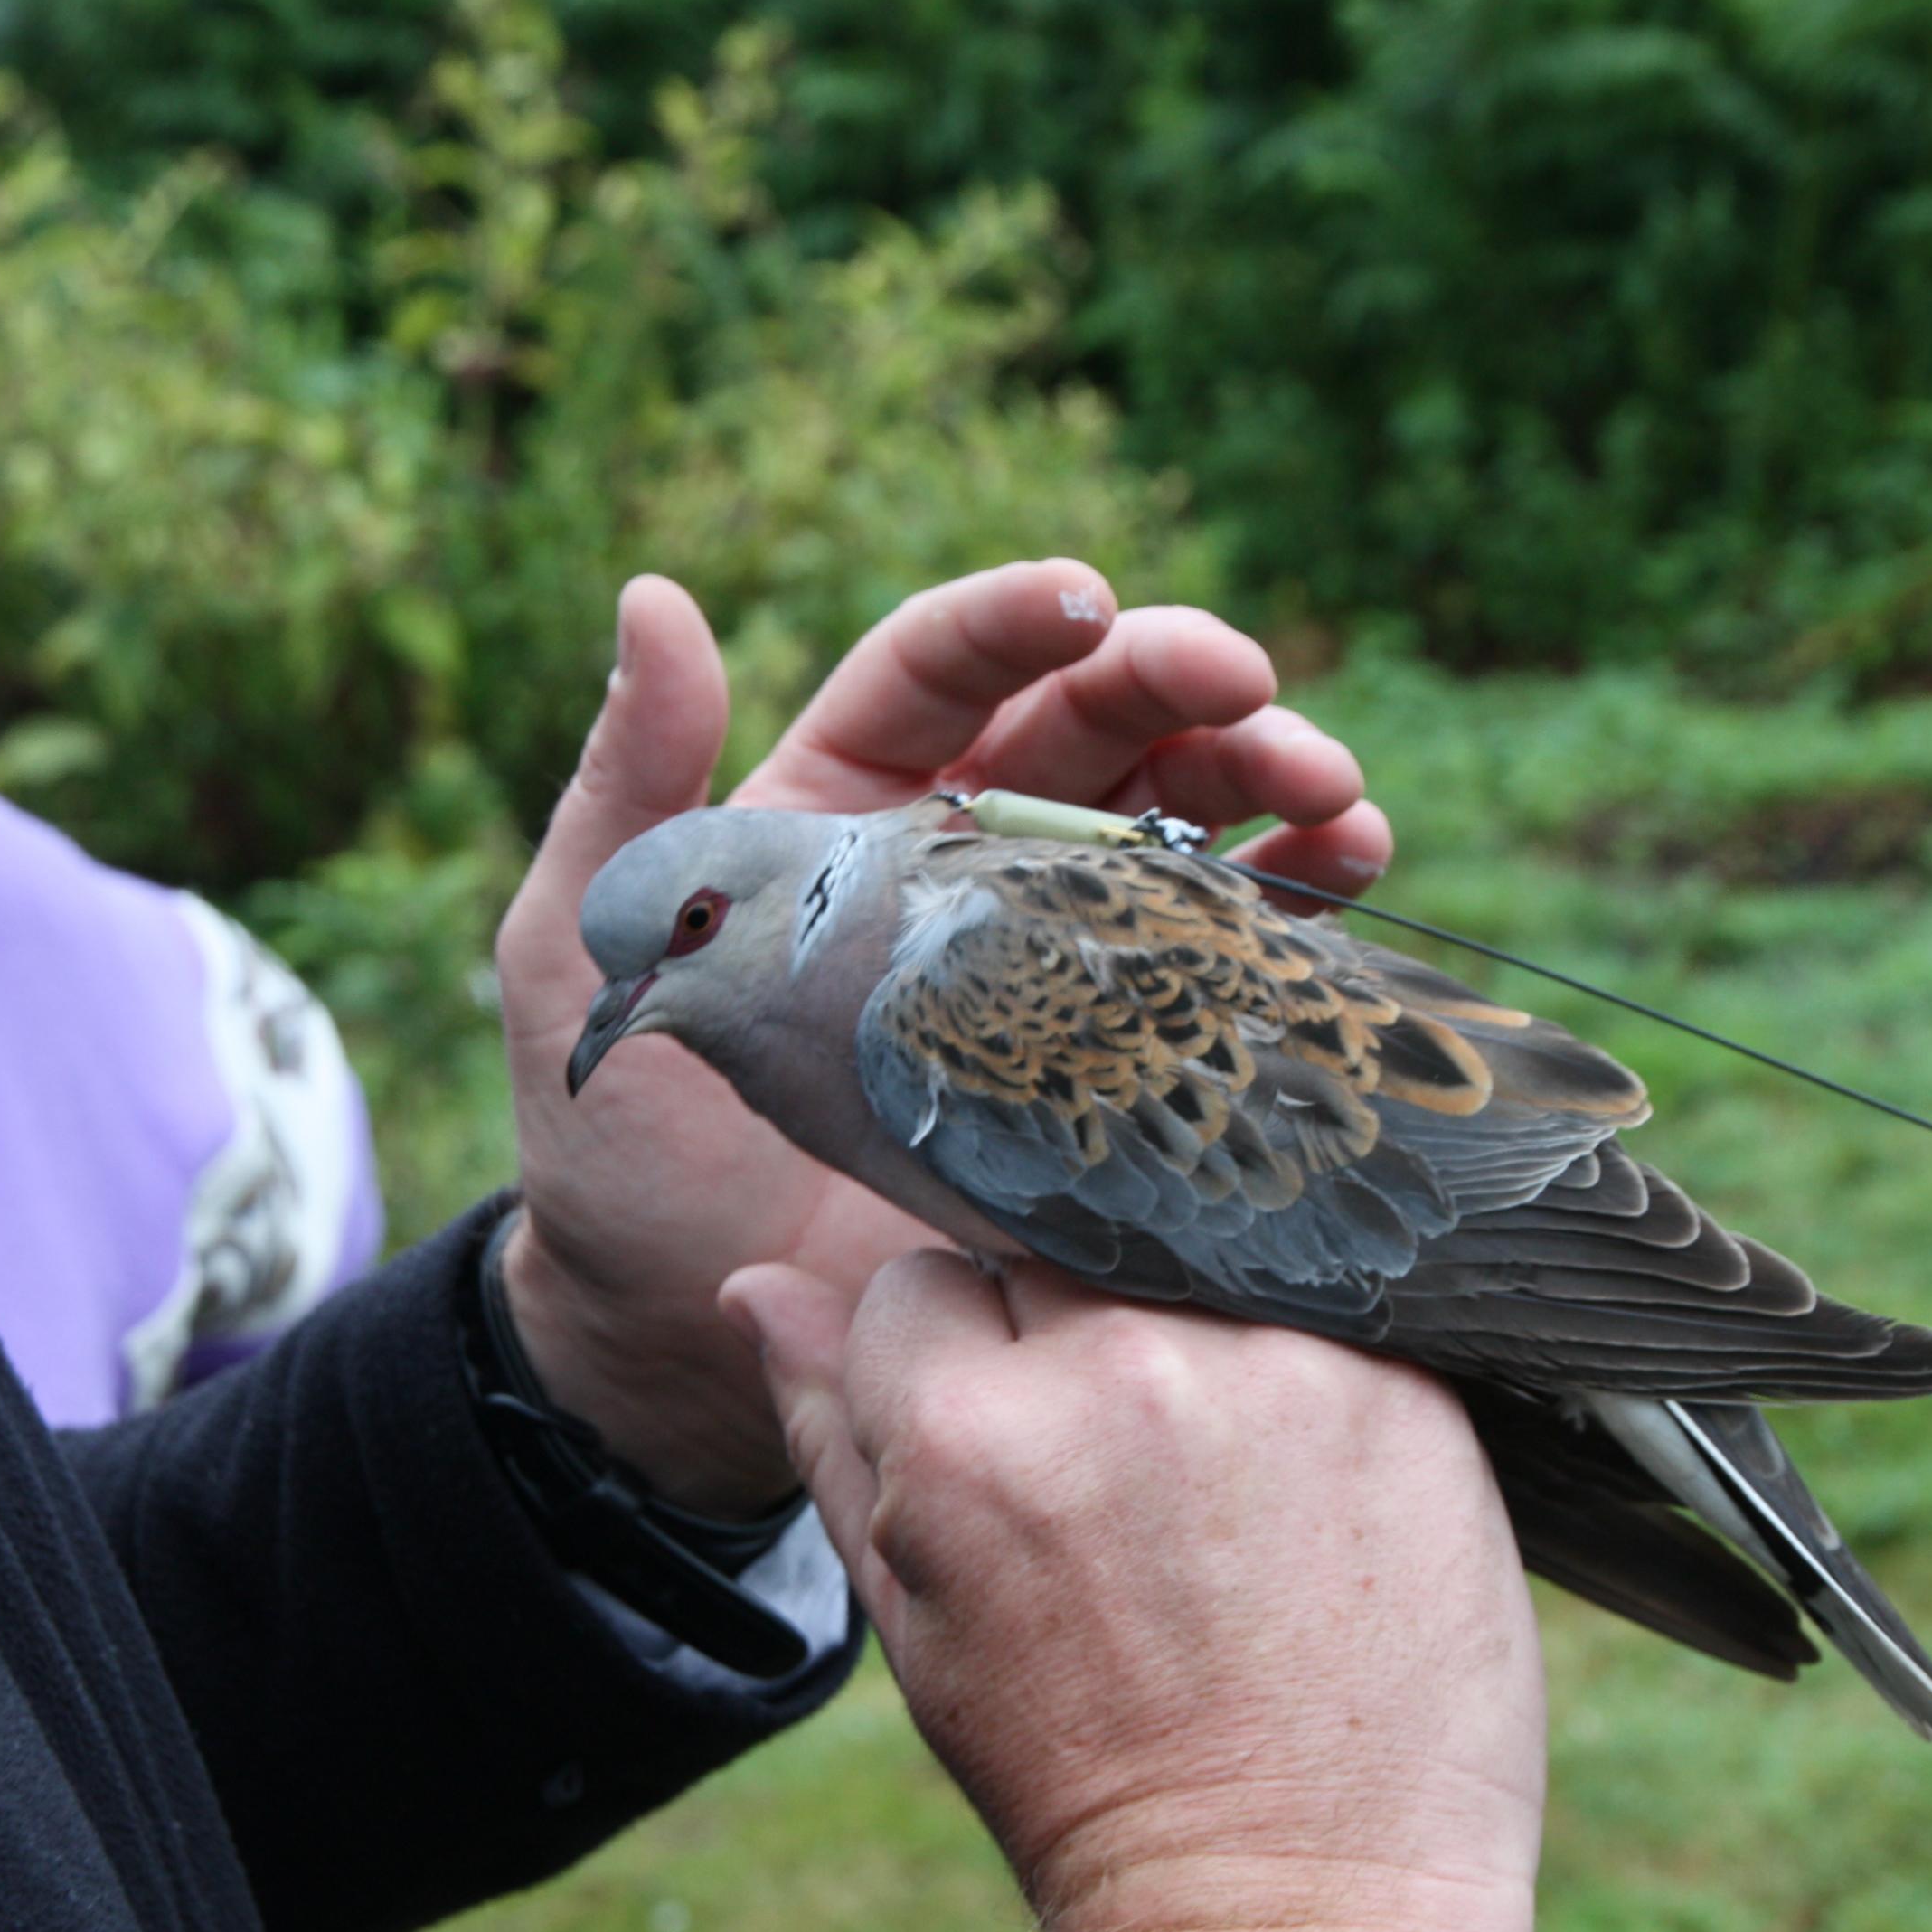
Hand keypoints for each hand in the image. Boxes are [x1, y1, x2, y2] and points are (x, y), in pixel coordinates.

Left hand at [493, 563, 1392, 1515]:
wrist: (678, 1336)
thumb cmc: (612, 1143)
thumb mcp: (578, 946)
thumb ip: (628, 781)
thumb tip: (658, 595)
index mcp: (840, 798)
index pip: (944, 669)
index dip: (1019, 623)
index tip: (1089, 607)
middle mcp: (957, 852)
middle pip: (1091, 727)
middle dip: (1183, 691)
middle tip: (1256, 694)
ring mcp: (1047, 951)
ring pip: (1178, 820)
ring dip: (1267, 784)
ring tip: (1336, 797)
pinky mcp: (1108, 1055)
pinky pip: (1218, 952)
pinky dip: (1294, 900)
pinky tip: (1352, 872)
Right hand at [723, 1255, 1547, 1931]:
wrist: (1297, 1915)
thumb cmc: (1085, 1781)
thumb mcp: (916, 1626)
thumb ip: (832, 1438)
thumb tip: (753, 1285)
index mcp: (966, 1437)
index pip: (924, 1277)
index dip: (963, 1362)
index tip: (1016, 1443)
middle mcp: (1119, 1373)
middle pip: (1060, 1246)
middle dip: (1074, 1331)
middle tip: (1133, 1464)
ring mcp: (1275, 1371)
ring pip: (1197, 1261)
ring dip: (1199, 1333)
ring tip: (1233, 1474)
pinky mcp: (1401, 1390)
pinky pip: (1333, 1306)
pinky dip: (1317, 1364)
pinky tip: (1323, 1473)